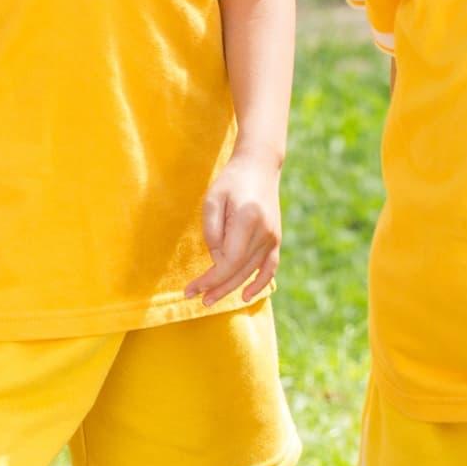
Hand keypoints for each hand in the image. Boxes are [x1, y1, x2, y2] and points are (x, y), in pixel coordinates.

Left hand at [188, 152, 282, 305]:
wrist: (259, 167)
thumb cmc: (231, 182)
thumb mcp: (212, 200)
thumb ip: (212, 231)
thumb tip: (216, 259)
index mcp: (247, 220)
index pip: (228, 261)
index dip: (210, 279)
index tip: (191, 289)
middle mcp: (264, 231)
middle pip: (239, 270)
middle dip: (216, 288)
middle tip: (196, 299)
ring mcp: (273, 236)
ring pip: (251, 271)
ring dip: (231, 288)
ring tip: (211, 299)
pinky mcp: (275, 238)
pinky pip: (270, 267)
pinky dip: (261, 283)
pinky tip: (247, 296)